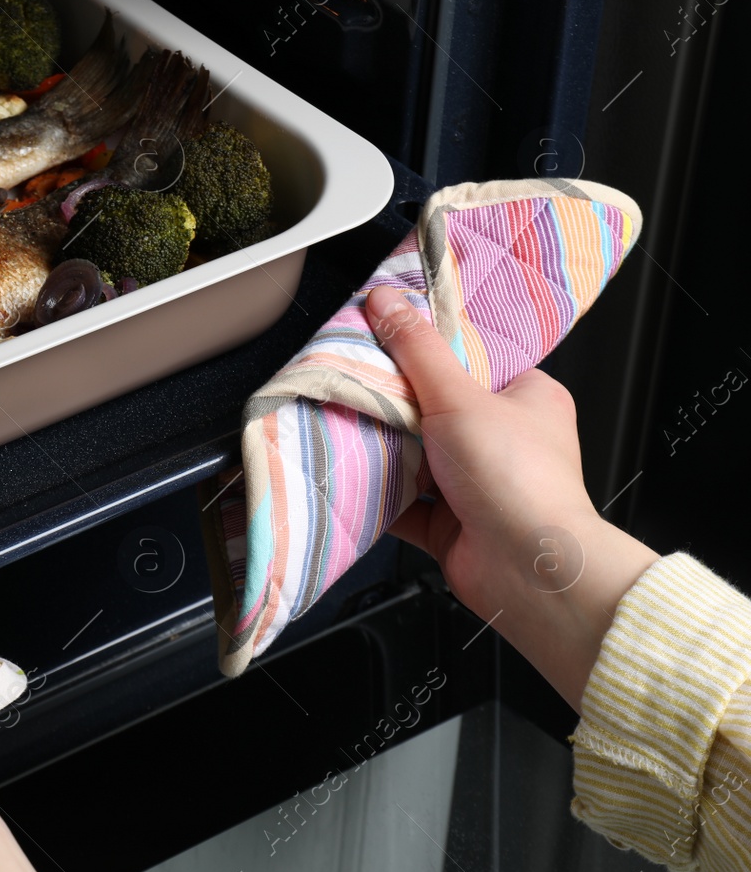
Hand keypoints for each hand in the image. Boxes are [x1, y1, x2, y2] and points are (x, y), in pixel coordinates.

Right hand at [366, 285, 657, 711]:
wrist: (528, 571)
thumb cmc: (519, 480)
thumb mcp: (460, 397)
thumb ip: (417, 349)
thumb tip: (385, 300)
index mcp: (527, 398)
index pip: (470, 359)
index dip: (427, 348)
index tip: (385, 338)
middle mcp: (505, 440)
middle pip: (434, 407)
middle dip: (395, 403)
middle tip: (356, 382)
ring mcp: (476, 483)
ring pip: (415, 454)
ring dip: (383, 448)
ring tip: (344, 423)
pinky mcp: (450, 523)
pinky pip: (402, 500)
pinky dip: (377, 492)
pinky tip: (349, 475)